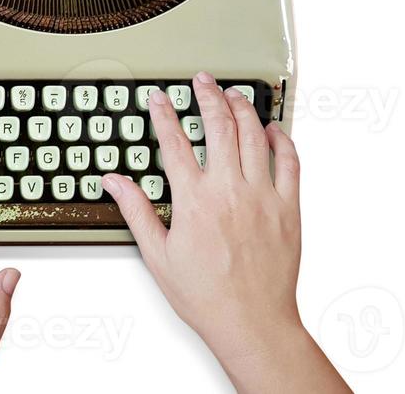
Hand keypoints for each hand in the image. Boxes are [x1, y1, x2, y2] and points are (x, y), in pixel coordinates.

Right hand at [102, 72, 349, 393]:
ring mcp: (262, 195)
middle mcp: (229, 189)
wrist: (251, 322)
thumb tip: (115, 183)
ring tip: (234, 94)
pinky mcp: (288, 207)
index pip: (173, 142)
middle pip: (219, 125)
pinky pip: (289, 162)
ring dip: (243, 108)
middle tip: (202, 80)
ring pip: (255, 135)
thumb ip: (137, 212)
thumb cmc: (207, 296)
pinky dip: (282, 140)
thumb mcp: (158, 256)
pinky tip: (274, 130)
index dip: (163, 114)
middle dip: (208, 95)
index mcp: (194, 200)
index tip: (159, 98)